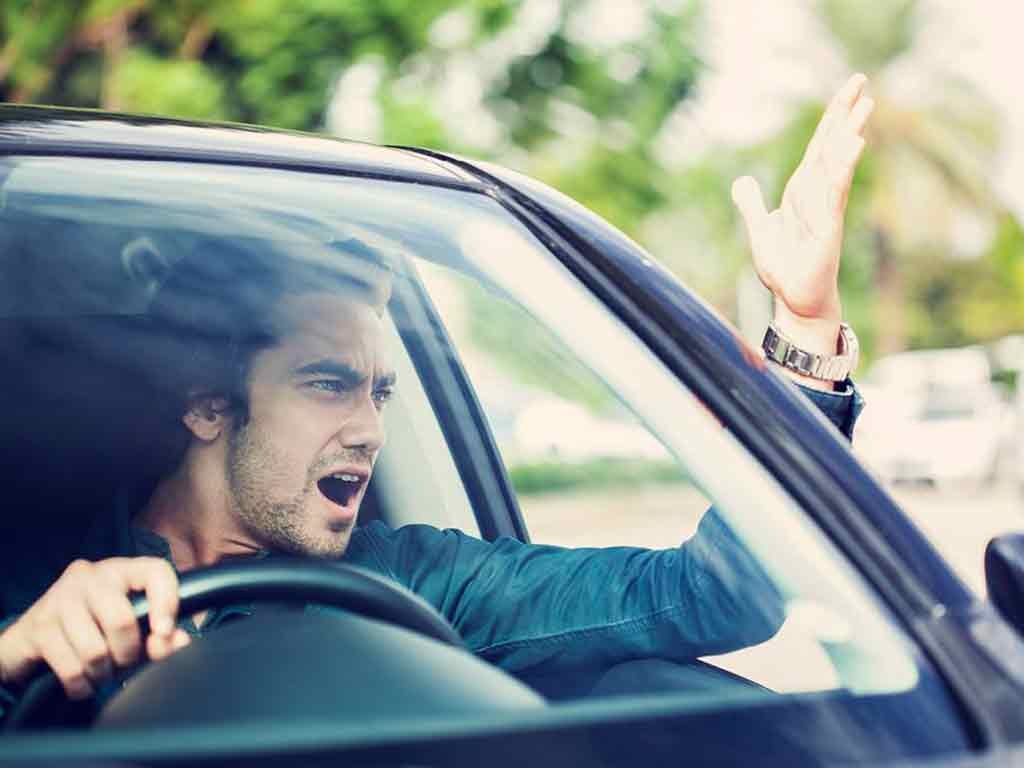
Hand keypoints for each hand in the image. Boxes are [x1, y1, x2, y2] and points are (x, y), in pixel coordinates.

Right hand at [0, 557, 189, 699]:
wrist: (30, 640)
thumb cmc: (91, 630)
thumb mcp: (130, 628)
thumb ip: (158, 635)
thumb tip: (178, 642)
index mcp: (120, 570)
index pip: (156, 571)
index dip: (167, 602)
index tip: (166, 632)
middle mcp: (89, 577)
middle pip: (122, 621)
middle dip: (128, 654)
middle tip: (124, 662)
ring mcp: (59, 599)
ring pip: (95, 650)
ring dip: (103, 673)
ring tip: (102, 671)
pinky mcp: (37, 627)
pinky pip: (71, 668)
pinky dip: (82, 685)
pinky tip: (82, 681)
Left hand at [732, 74, 872, 364]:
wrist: (794, 301)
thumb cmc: (785, 268)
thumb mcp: (760, 229)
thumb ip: (751, 204)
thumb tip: (741, 180)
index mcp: (802, 192)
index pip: (818, 147)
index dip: (830, 119)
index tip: (848, 90)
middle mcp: (817, 196)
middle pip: (832, 148)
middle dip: (845, 116)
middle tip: (861, 82)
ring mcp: (825, 212)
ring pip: (836, 167)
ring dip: (848, 137)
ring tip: (864, 107)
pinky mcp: (827, 230)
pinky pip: (833, 196)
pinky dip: (840, 172)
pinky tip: (850, 150)